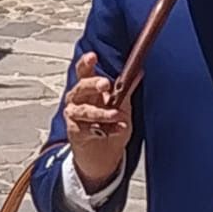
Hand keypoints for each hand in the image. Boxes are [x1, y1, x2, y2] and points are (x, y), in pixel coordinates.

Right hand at [62, 52, 129, 192]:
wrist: (102, 155)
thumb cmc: (108, 125)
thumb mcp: (121, 105)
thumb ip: (126, 89)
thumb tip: (138, 71)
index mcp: (87, 88)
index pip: (83, 71)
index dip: (86, 63)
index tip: (92, 56)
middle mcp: (77, 99)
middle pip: (81, 87)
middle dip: (93, 85)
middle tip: (106, 85)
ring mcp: (74, 116)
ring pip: (86, 110)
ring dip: (103, 113)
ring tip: (117, 115)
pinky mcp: (76, 132)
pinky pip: (91, 129)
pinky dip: (107, 129)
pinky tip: (118, 129)